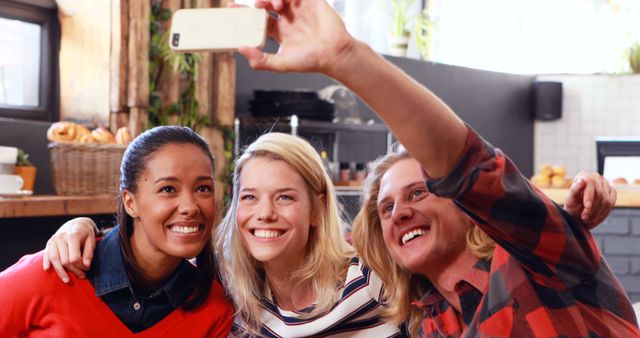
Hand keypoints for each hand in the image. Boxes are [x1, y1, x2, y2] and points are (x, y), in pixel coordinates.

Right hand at [42, 217, 97, 282]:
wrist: (77, 222)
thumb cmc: (86, 233)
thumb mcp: (92, 240)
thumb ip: (89, 253)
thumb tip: (86, 266)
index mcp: (73, 236)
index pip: (74, 258)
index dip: (81, 266)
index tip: (87, 269)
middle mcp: (61, 238)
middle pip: (64, 260)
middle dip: (73, 270)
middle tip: (82, 275)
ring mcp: (54, 240)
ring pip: (54, 259)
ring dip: (60, 272)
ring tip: (67, 280)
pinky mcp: (49, 242)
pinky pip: (46, 254)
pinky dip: (46, 262)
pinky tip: (47, 270)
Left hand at [237, 0, 355, 75]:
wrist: (334, 54)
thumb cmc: (311, 61)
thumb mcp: (282, 64)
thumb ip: (261, 61)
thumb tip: (241, 49)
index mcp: (279, 32)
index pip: (258, 19)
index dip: (245, 13)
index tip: (231, 8)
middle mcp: (287, 18)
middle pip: (266, 3)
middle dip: (259, 1)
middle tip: (258, 5)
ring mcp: (299, 9)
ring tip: (275, 5)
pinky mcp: (311, 1)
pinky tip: (287, 2)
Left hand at [563, 172, 615, 228]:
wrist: (577, 213)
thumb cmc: (571, 205)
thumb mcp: (570, 200)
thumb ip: (575, 190)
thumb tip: (582, 180)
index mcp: (584, 175)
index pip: (590, 184)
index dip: (589, 196)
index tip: (587, 206)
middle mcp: (596, 177)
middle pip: (600, 194)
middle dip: (592, 209)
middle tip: (584, 218)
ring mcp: (605, 184)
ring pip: (606, 200)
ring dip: (598, 213)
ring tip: (588, 220)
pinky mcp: (612, 192)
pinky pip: (611, 203)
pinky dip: (604, 212)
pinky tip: (596, 218)